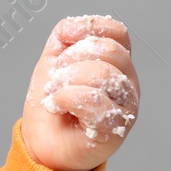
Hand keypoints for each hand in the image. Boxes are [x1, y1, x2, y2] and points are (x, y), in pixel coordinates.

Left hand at [20, 15, 139, 170]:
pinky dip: (66, 99)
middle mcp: (128, 83)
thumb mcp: (53, 59)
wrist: (42, 142)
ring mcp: (126, 107)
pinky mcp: (116, 129)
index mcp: (117, 63)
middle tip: (56, 78)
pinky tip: (57, 105)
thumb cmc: (52, 101)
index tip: (64, 42)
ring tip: (54, 94)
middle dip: (71, 59)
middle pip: (109, 51)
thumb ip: (65, 35)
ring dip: (65, 81)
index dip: (89, 29)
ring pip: (103, 74)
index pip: (118, 33)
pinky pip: (95, 101)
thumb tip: (71, 28)